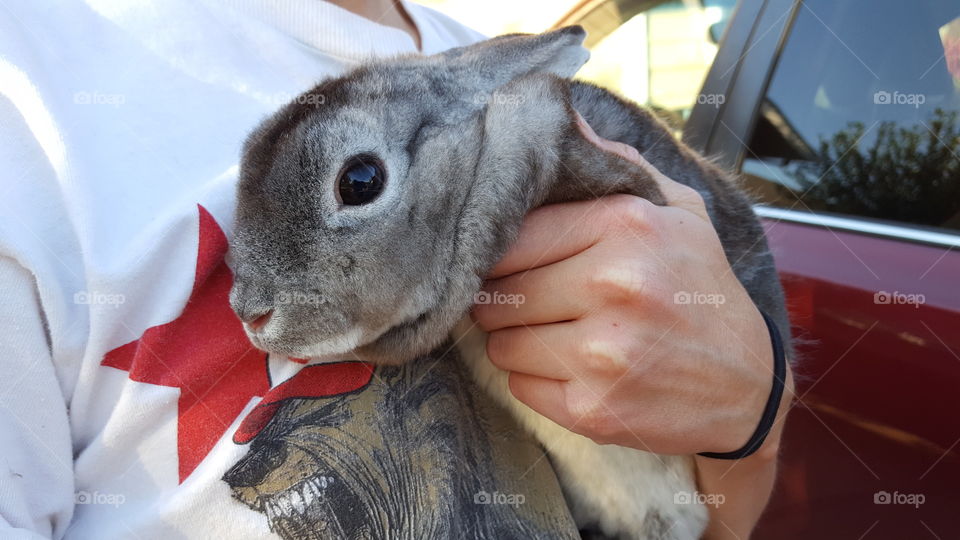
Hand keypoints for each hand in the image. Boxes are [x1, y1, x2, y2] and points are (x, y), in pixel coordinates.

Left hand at [471, 116, 781, 455]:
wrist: (749, 385)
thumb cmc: (701, 289)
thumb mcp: (678, 211)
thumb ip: (616, 163)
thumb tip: (562, 119)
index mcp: (626, 226)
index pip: (513, 234)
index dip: (504, 252)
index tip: (518, 262)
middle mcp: (613, 285)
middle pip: (498, 290)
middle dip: (508, 298)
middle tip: (541, 302)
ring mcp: (603, 352)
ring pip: (500, 343)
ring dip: (520, 342)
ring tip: (563, 335)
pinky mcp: (594, 408)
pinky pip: (519, 386)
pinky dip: (538, 381)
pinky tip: (578, 370)